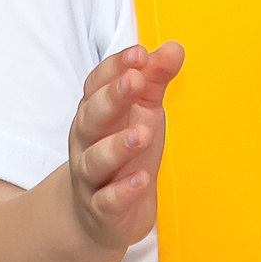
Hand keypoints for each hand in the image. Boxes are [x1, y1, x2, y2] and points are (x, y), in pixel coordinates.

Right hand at [65, 42, 183, 252]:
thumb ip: (155, 80)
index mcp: (96, 112)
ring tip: (143, 133)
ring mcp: (92, 177)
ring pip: (96, 159)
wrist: (99, 214)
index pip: (98, 84)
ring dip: (118, 145)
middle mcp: (87, 141)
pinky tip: (141, 180)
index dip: (116, 68)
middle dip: (112, 98)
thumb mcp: (142, 112)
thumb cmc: (123, 152)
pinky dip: (123, 191)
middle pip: (92, 116)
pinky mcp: (102, 209)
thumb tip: (173, 47)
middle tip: (134, 80)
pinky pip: (107, 200)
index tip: (139, 55)